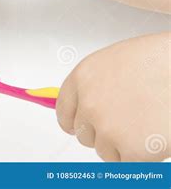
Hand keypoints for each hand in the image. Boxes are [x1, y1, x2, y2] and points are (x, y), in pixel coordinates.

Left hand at [56, 32, 169, 160]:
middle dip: (102, 133)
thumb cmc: (160, 61)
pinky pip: (126, 163)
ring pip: (104, 150)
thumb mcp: (116, 63)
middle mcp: (89, 103)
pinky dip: (141, 156)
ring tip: (146, 122)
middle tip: (128, 122)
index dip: (72, 121)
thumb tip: (85, 105)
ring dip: (123, 145)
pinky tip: (154, 134)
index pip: (63, 110)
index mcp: (83, 77)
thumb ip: (97, 85)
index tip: (76, 126)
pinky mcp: (130, 149)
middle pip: (83, 134)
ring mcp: (107, 127)